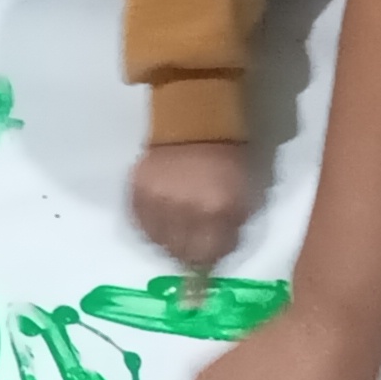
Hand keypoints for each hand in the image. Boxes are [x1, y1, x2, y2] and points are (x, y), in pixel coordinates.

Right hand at [129, 140, 254, 269]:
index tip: (211, 251)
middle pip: (184, 255)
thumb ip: (231, 226)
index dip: (213, 255)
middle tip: (193, 242)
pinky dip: (153, 227)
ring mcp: (158, 205)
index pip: (212, 255)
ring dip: (170, 240)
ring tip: (177, 228)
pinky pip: (143, 227)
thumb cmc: (225, 158)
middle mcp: (186, 213)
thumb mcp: (242, 193)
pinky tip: (162, 217)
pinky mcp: (137, 196)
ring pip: (161, 244)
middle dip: (191, 252)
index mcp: (218, 211)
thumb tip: (217, 252)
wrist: (192, 124)